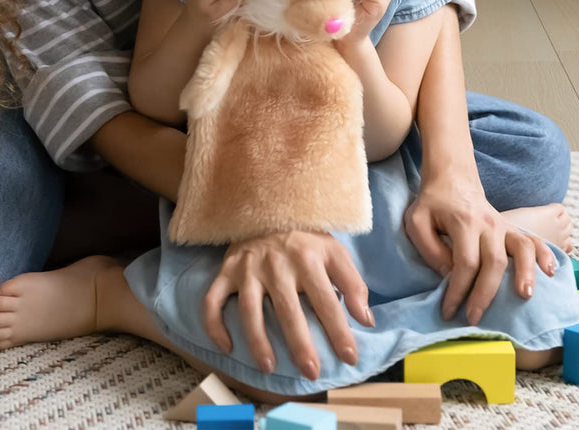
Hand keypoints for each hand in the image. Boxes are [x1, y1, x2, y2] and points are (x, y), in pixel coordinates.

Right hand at [201, 230, 374, 379]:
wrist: (267, 205)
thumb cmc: (305, 238)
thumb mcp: (334, 251)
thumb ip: (353, 284)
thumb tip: (366, 320)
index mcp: (307, 257)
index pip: (326, 300)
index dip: (339, 331)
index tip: (350, 357)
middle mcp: (276, 263)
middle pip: (288, 309)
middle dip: (300, 344)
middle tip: (311, 372)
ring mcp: (248, 268)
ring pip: (249, 310)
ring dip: (257, 341)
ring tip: (268, 367)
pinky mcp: (227, 270)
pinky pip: (213, 300)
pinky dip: (215, 325)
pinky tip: (227, 347)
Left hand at [403, 173, 555, 324]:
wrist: (452, 177)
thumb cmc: (432, 203)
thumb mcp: (416, 222)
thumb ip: (429, 249)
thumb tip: (449, 275)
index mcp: (463, 222)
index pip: (465, 262)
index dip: (457, 290)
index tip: (448, 310)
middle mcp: (488, 223)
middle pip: (494, 262)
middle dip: (485, 294)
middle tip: (473, 318)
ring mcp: (503, 225)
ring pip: (521, 248)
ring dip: (526, 273)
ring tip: (524, 296)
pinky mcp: (511, 228)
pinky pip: (532, 240)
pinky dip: (545, 254)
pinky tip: (550, 272)